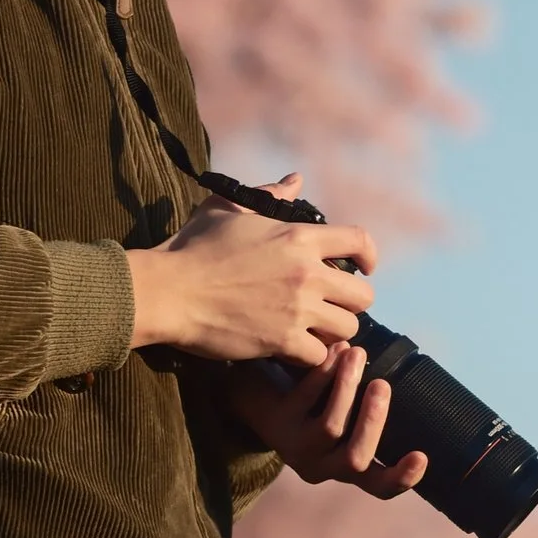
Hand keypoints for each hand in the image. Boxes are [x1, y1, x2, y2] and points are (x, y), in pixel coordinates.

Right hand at [124, 173, 378, 363]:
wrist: (168, 291)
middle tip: (330, 308)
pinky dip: (308, 357)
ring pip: (347, 329)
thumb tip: (295, 180)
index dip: (369, 257)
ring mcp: (297, 309)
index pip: (360, 241)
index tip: (364, 268)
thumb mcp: (229, 209)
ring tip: (312, 332)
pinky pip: (319, 356)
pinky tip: (291, 351)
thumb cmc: (192, 248)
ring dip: (331, 332)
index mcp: (299, 237)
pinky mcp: (281, 342)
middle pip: (363, 296)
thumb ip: (268, 194)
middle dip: (350, 303)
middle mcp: (306, 273)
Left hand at [226, 342, 428, 499]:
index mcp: (343, 466)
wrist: (249, 393)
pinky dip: (325, 373)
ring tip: (357, 353)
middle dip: (374, 421)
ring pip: (331, 428)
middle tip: (382, 384)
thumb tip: (401, 374)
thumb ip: (367, 405)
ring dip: (348, 388)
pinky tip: (335, 349)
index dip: (402, 477)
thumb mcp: (341, 410)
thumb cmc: (310, 398)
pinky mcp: (276, 425)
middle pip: (356, 460)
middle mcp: (320, 466)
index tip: (422, 455)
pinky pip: (306, 400)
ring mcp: (296, 449)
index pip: (378, 486)